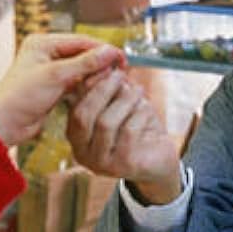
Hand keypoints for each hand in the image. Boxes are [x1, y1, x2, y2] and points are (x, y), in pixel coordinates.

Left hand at [0, 34, 124, 147]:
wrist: (4, 124)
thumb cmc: (21, 97)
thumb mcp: (56, 76)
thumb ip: (85, 63)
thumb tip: (110, 51)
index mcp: (42, 43)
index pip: (80, 41)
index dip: (102, 49)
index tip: (121, 58)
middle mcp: (46, 53)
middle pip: (82, 54)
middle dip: (100, 63)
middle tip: (120, 72)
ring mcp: (50, 70)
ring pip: (81, 69)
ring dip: (95, 75)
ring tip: (112, 82)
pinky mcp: (53, 87)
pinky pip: (76, 82)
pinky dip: (87, 86)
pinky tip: (98, 91)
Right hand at [67, 70, 181, 204]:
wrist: (158, 160)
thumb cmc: (136, 128)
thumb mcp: (119, 105)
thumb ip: (110, 89)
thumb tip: (105, 65)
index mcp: (76, 136)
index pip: (74, 107)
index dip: (89, 84)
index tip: (106, 66)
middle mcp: (82, 153)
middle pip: (83, 116)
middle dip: (103, 90)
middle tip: (120, 75)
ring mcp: (101, 163)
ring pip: (105, 123)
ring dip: (124, 101)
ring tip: (139, 90)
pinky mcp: (123, 166)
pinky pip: (128, 133)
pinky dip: (139, 115)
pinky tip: (147, 109)